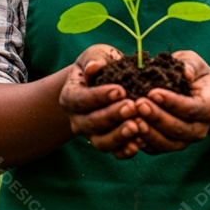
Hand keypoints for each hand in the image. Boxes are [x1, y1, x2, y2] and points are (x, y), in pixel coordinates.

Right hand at [59, 44, 143, 158]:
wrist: (104, 83)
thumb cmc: (100, 65)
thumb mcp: (96, 56)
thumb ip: (95, 60)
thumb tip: (94, 67)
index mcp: (70, 97)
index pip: (81, 99)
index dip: (99, 97)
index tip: (120, 90)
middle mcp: (77, 120)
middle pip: (91, 123)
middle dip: (112, 116)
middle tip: (132, 106)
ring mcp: (92, 135)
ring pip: (101, 142)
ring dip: (119, 136)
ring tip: (137, 126)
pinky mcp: (108, 144)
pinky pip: (114, 153)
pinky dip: (125, 151)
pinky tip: (139, 143)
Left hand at [133, 50, 209, 153]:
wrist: (190, 90)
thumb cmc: (190, 72)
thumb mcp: (194, 62)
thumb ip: (191, 65)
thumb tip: (185, 72)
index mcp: (209, 106)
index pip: (192, 108)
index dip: (172, 102)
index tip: (152, 92)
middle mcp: (200, 128)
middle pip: (180, 129)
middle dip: (157, 118)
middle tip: (139, 105)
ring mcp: (186, 140)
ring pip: (169, 144)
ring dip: (150, 133)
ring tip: (133, 120)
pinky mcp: (171, 146)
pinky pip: (157, 150)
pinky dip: (144, 144)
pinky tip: (131, 133)